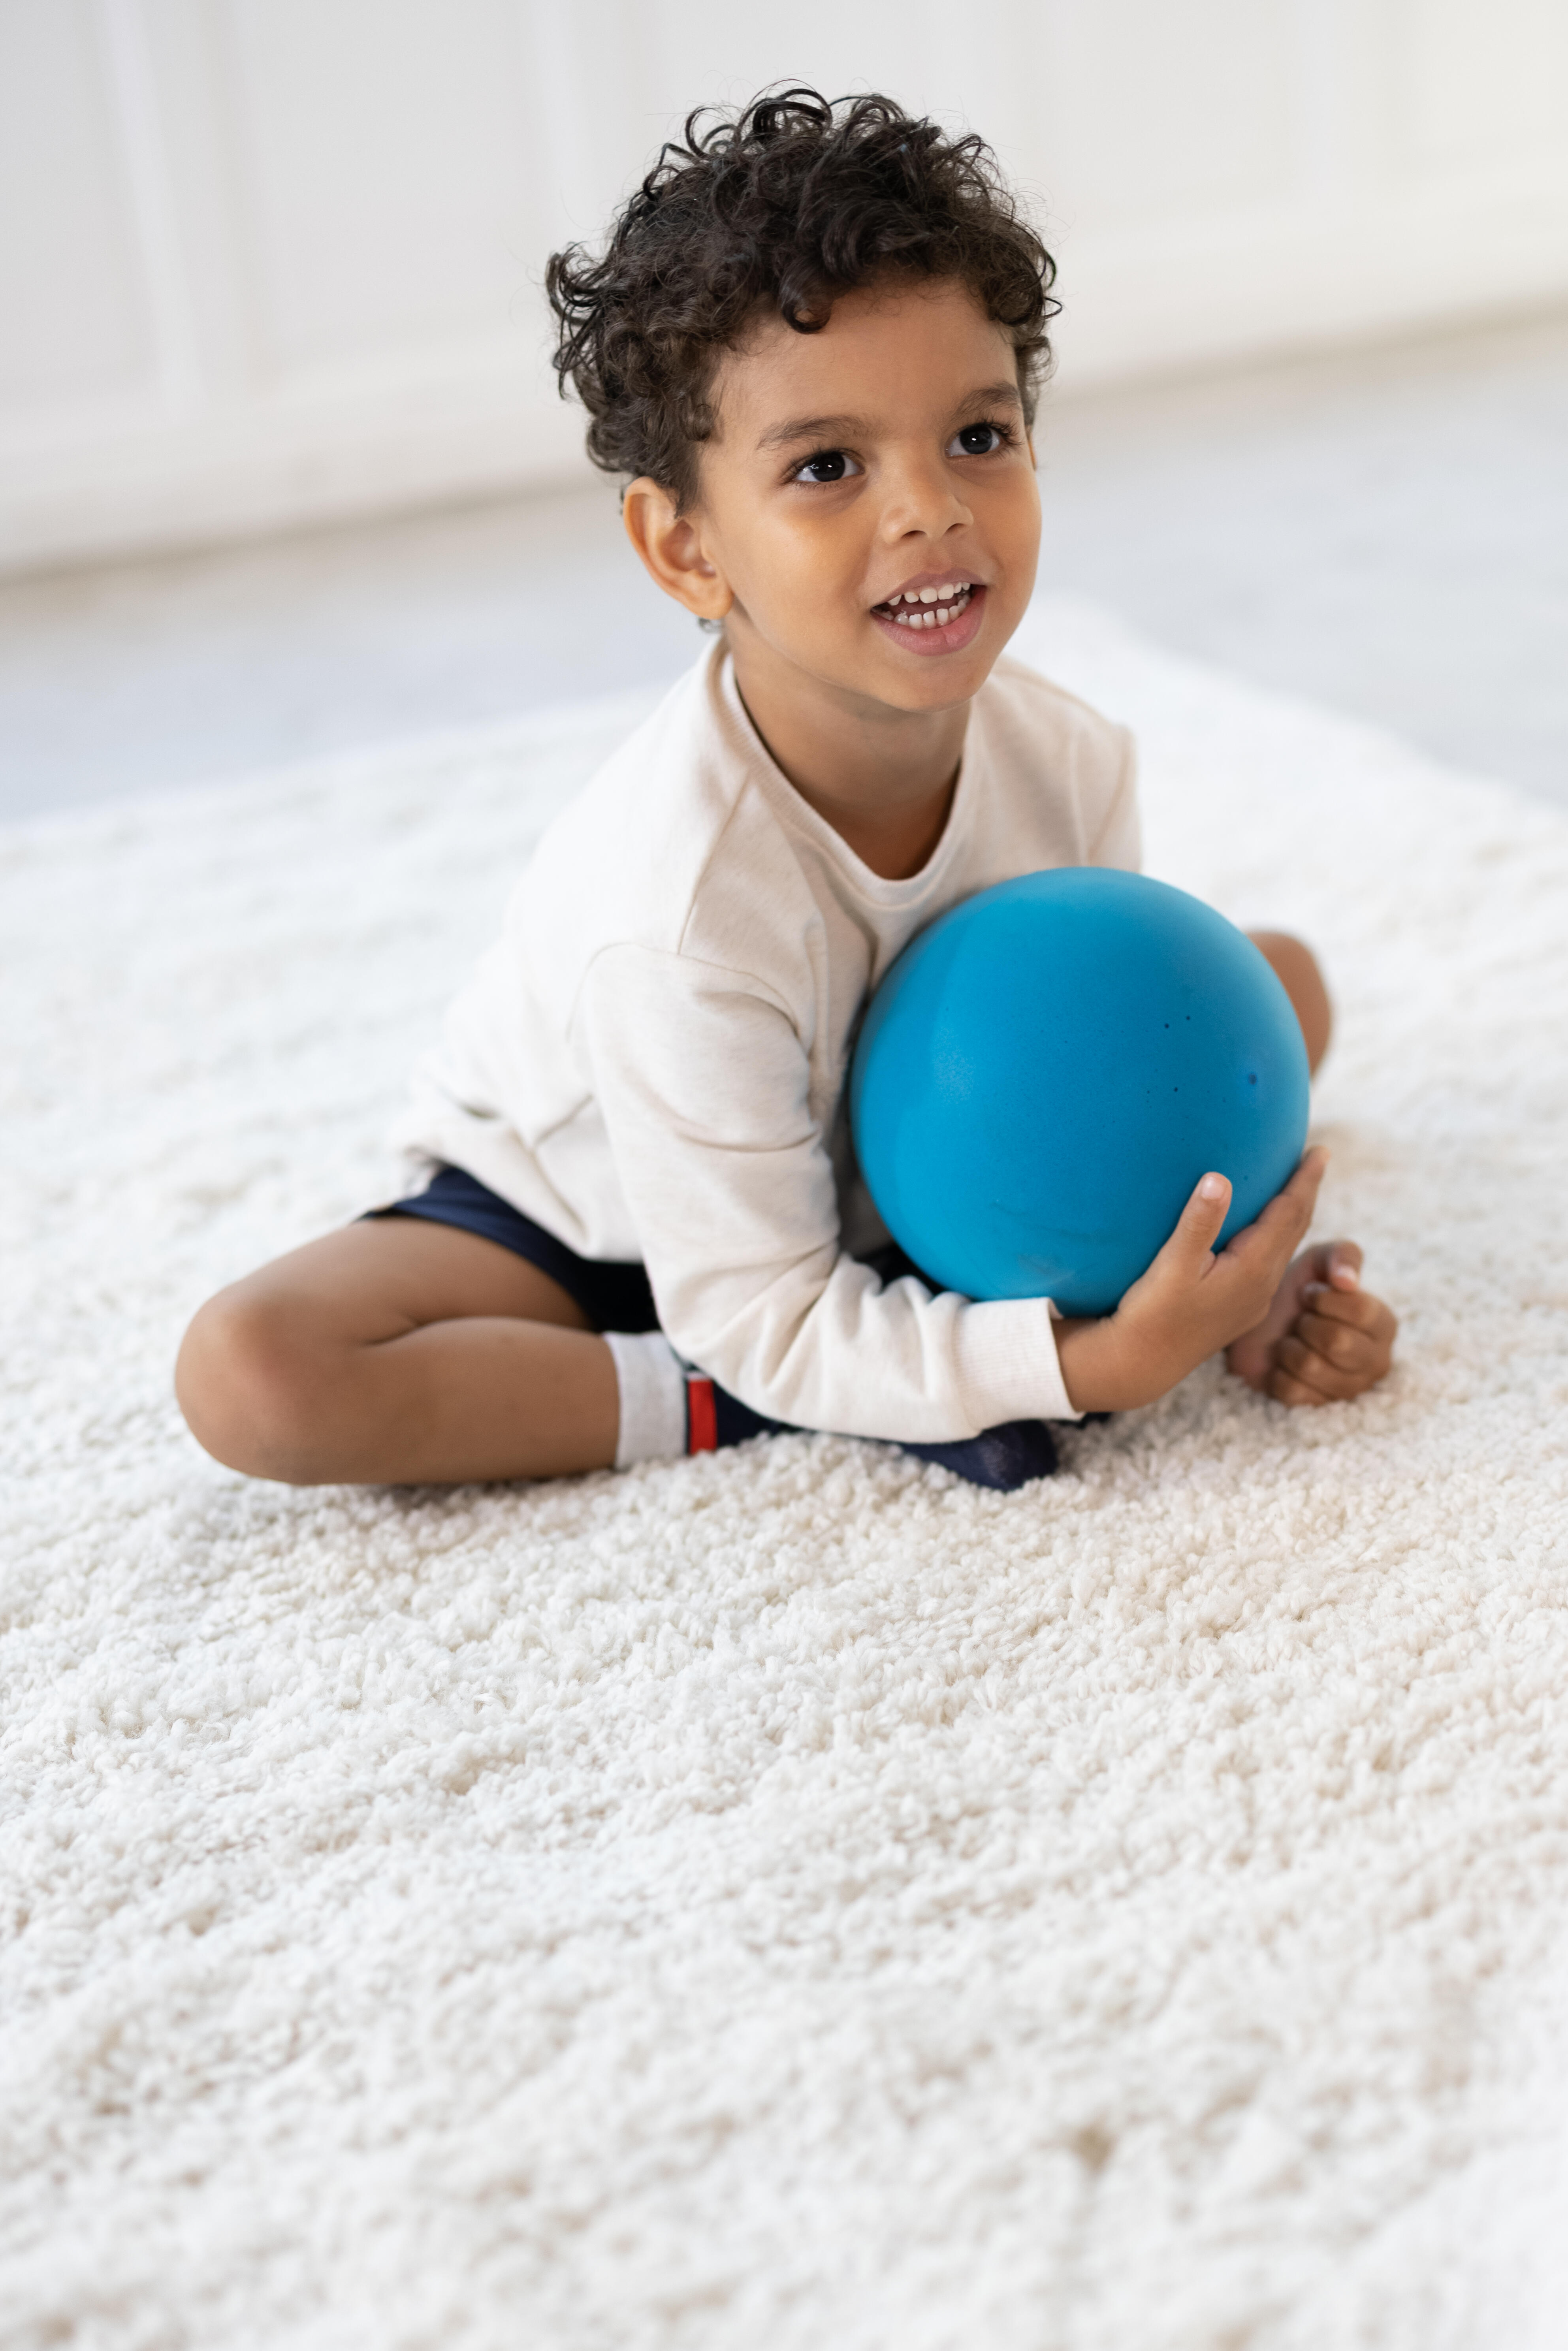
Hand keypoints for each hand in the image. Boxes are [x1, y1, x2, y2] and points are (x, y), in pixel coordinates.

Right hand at [1056, 1148, 1328, 1413]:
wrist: (1142, 1363)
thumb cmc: (1153, 1314)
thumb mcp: (1172, 1266)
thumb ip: (1198, 1222)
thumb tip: (1219, 1179)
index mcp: (1253, 1268)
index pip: (1289, 1214)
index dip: (1305, 1181)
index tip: (1320, 1151)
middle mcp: (1263, 1285)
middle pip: (1296, 1229)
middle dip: (1307, 1192)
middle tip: (1317, 1159)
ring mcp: (1254, 1300)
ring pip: (1286, 1247)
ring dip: (1294, 1216)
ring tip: (1297, 1190)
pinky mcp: (1241, 1308)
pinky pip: (1271, 1262)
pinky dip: (1278, 1237)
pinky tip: (1266, 1233)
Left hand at [1225, 1240, 1396, 1405]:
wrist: (1260, 1323)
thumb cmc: (1298, 1292)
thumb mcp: (1320, 1261)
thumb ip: (1342, 1256)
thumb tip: (1348, 1281)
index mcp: (1384, 1324)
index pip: (1361, 1311)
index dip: (1325, 1299)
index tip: (1308, 1293)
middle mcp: (1376, 1361)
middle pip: (1338, 1342)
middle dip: (1307, 1324)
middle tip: (1300, 1320)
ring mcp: (1348, 1389)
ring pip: (1311, 1366)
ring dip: (1289, 1346)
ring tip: (1292, 1339)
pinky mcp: (1317, 1407)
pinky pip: (1292, 1391)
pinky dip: (1277, 1372)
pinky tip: (1282, 1363)